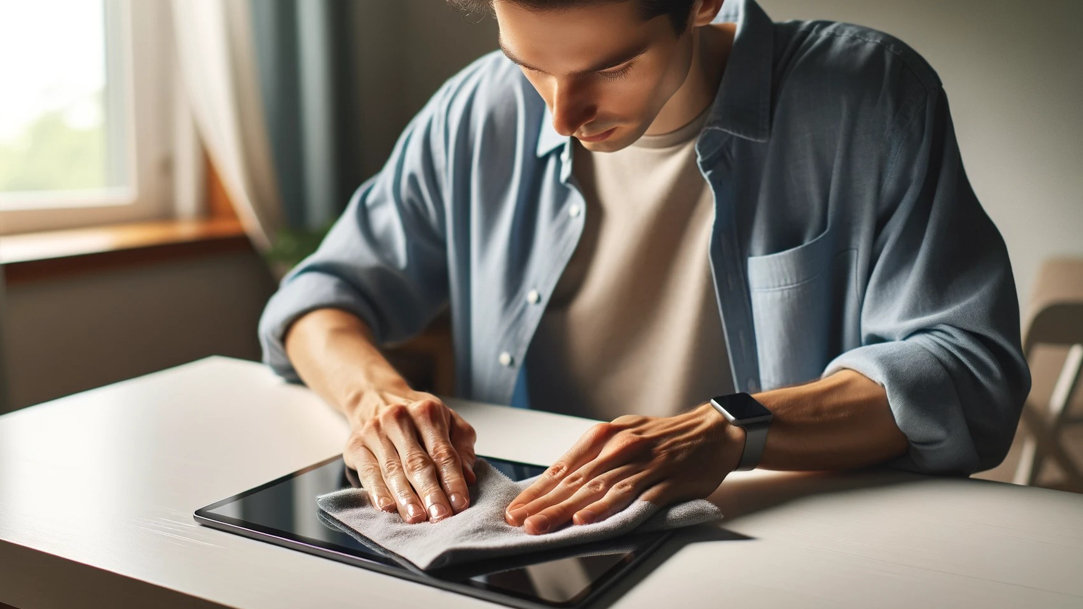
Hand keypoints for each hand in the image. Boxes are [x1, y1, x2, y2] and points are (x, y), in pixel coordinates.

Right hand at [342, 385, 476, 523]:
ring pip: (392, 470)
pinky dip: (377, 492)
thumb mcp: (448, 421)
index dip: (453, 480)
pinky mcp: (356, 446)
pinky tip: (387, 507)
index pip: (443, 452)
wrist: (375, 398)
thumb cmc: (416, 417)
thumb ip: (461, 447)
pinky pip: (368, 473)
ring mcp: (375, 432)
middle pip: (417, 463)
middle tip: (440, 515)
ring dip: (405, 497)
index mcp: (427, 412)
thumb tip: (469, 476)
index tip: (460, 503)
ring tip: (416, 517)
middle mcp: (399, 419)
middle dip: (430, 492)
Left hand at [504, 404, 741, 533]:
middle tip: (519, 522)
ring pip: (595, 490)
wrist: (712, 432)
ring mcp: (641, 463)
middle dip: (543, 504)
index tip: (516, 508)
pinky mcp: (662, 479)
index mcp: (606, 435)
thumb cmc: (664, 437)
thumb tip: (560, 480)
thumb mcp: (624, 435)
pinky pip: (630, 497)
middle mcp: (619, 447)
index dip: (538, 490)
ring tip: (542, 526)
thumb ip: (594, 456)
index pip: (564, 467)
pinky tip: (587, 521)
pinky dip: (606, 509)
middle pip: (574, 481)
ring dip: (565, 510)